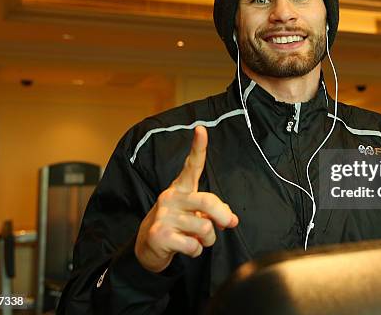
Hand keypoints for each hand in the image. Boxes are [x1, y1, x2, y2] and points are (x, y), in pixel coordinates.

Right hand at [135, 126, 238, 272]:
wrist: (148, 247)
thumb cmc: (177, 225)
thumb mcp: (195, 215)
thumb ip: (214, 213)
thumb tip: (232, 220)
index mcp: (181, 189)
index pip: (191, 166)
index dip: (198, 147)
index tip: (201, 129)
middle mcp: (171, 197)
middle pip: (207, 202)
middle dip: (222, 216)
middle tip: (226, 225)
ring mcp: (164, 215)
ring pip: (204, 228)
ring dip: (208, 240)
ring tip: (197, 239)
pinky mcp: (160, 234)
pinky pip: (193, 245)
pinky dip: (196, 251)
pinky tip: (185, 248)